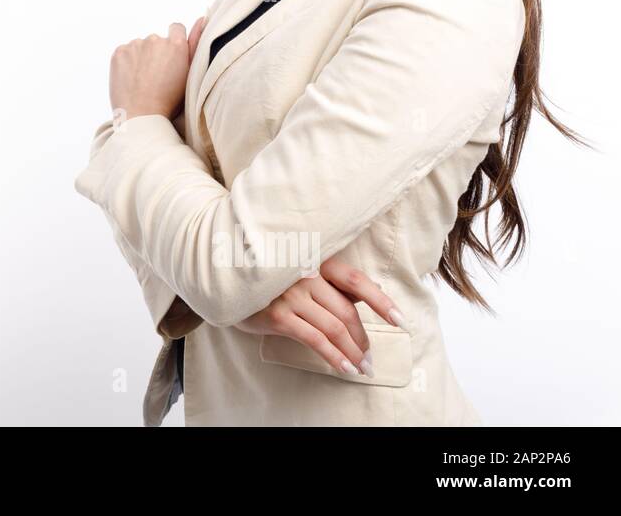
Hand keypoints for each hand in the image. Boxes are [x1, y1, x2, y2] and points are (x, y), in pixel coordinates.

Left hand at [111, 17, 206, 120]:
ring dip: (141, 57)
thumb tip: (201, 18)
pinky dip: (127, 62)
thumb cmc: (170, 100)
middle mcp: (155, 39)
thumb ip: (195, 43)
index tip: (170, 59)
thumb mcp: (189, 73)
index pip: (176, 28)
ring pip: (139, 47)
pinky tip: (131, 79)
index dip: (174, 43)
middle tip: (156, 77)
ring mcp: (135, 45)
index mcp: (176, 44)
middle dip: (156, 53)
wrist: (141, 116)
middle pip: (156, 40)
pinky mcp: (119, 52)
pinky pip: (125, 52)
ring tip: (143, 80)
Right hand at [231, 256, 406, 377]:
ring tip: (361, 367)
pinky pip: (314, 339)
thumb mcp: (300, 272)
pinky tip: (344, 367)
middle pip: (346, 311)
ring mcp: (291, 295)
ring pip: (333, 328)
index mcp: (315, 260)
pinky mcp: (278, 315)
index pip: (356, 280)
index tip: (400, 320)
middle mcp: (305, 274)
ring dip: (352, 352)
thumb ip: (329, 283)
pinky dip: (333, 356)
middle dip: (363, 339)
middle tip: (369, 357)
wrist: (226, 280)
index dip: (380, 301)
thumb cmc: (270, 279)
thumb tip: (365, 299)